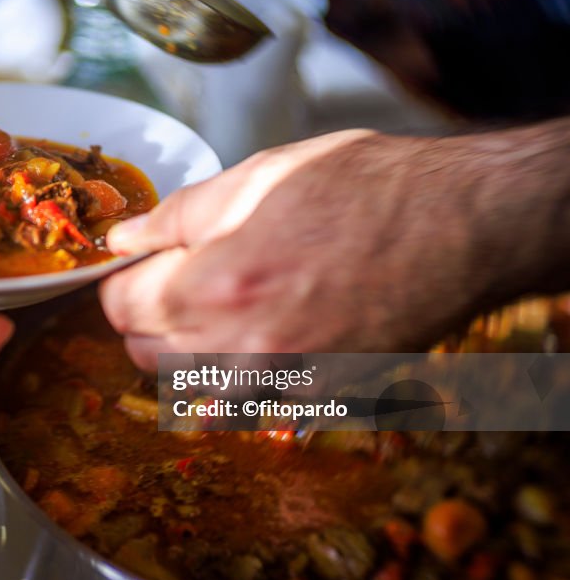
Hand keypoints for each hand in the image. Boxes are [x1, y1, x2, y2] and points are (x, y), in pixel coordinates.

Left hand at [100, 127, 569, 368]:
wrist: (460, 224)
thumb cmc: (362, 187)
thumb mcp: (257, 176)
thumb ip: (176, 215)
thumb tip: (121, 239)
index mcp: (214, 286)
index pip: (120, 309)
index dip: (119, 285)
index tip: (135, 269)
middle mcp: (240, 348)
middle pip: (147, 357)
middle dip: (146, 320)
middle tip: (175, 283)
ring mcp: (282, 380)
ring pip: (193, 389)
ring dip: (189, 354)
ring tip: (220, 309)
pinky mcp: (320, 397)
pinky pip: (252, 403)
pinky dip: (243, 377)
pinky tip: (268, 335)